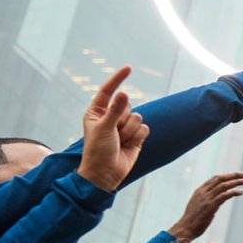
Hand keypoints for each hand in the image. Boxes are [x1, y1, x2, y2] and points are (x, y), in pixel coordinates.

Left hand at [77, 66, 148, 191]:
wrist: (106, 174)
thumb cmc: (98, 151)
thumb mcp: (104, 128)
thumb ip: (115, 110)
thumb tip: (124, 93)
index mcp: (97, 112)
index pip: (108, 91)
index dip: (118, 79)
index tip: (129, 68)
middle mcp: (111, 117)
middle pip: (127, 106)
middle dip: (123, 119)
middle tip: (113, 133)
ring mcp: (124, 126)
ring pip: (137, 117)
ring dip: (129, 130)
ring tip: (119, 141)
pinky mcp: (136, 135)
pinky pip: (144, 128)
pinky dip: (138, 137)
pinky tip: (129, 145)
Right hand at [168, 172, 242, 240]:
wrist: (185, 229)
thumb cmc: (192, 220)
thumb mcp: (198, 205)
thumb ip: (207, 199)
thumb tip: (219, 198)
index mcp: (199, 190)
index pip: (215, 178)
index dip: (228, 175)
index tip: (238, 174)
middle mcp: (203, 192)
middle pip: (221, 178)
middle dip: (234, 175)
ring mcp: (206, 198)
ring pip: (224, 185)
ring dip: (237, 182)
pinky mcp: (210, 206)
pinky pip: (224, 195)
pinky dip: (234, 192)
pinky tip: (241, 192)